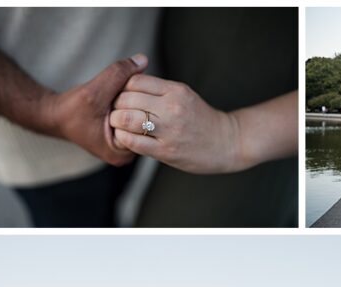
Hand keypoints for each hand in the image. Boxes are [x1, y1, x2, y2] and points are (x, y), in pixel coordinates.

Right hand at [44, 54, 147, 166]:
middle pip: (143, 120)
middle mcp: (125, 154)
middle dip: (134, 100)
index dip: (134, 100)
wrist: (56, 115)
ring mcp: (123, 146)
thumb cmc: (70, 110)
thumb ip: (119, 74)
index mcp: (120, 152)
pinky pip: (132, 116)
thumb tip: (143, 59)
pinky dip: (127, 102)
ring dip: (130, 99)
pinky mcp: (120, 136)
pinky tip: (115, 97)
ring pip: (138, 116)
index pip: (143, 122)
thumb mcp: (94, 91)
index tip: (114, 95)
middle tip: (113, 93)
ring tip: (112, 95)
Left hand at [109, 74, 240, 173]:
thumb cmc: (200, 120)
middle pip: (127, 99)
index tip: (121, 96)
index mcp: (175, 90)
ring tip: (117, 125)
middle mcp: (172, 107)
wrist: (226, 143)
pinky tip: (125, 138)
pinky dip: (123, 139)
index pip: (135, 81)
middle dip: (115, 105)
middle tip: (115, 112)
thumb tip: (128, 85)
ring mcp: (169, 130)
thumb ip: (159, 90)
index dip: (122, 88)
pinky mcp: (166, 151)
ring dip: (116, 122)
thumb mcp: (184, 95)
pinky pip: (134, 142)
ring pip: (127, 119)